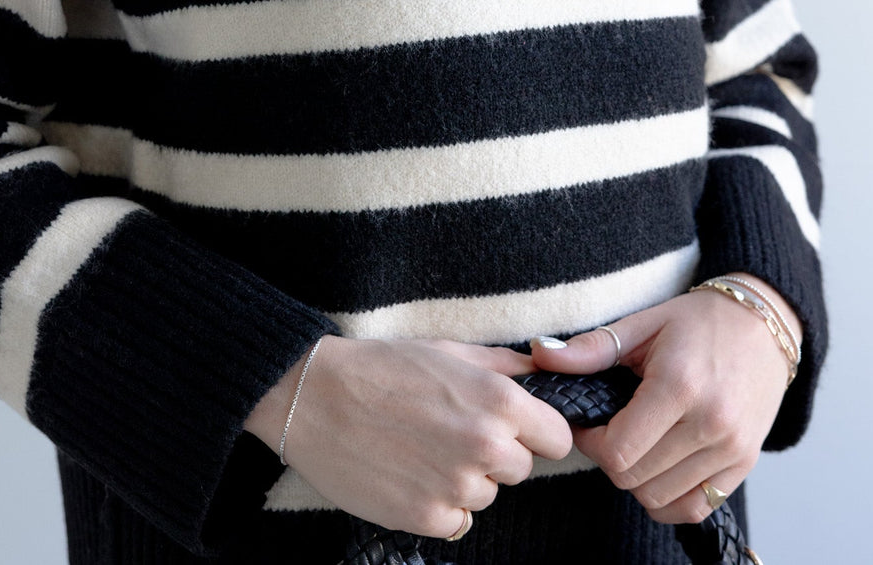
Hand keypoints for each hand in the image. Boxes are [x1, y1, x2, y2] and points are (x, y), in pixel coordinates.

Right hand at [243, 334, 572, 537]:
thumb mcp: (447, 350)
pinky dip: (438, 505)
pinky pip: (456, 521)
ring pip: (486, 496)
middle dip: (496, 455)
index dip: (537, 433)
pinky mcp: (426, 517)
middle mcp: (486, 446)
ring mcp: (456, 486)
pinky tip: (409, 474)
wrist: (314, 397)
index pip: (558, 438)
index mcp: (498, 401)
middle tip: (451, 432)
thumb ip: (502, 366)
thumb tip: (539, 374)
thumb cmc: (381, 366)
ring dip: (464, 480)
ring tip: (421, 448)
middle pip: (521, 469)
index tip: (515, 429)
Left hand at [529, 282, 794, 524]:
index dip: (590, 442)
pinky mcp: (744, 465)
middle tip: (609, 430)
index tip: (588, 423)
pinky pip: (694, 507)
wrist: (762, 325)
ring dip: (637, 479)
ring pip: (661, 498)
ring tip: (636, 443)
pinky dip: (668, 497)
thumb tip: (540, 355)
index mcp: (679, 386)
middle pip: (635, 478)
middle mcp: (710, 423)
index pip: (618, 450)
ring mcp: (731, 449)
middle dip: (610, 459)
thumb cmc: (698, 322)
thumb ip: (590, 349)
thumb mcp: (642, 324)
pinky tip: (659, 466)